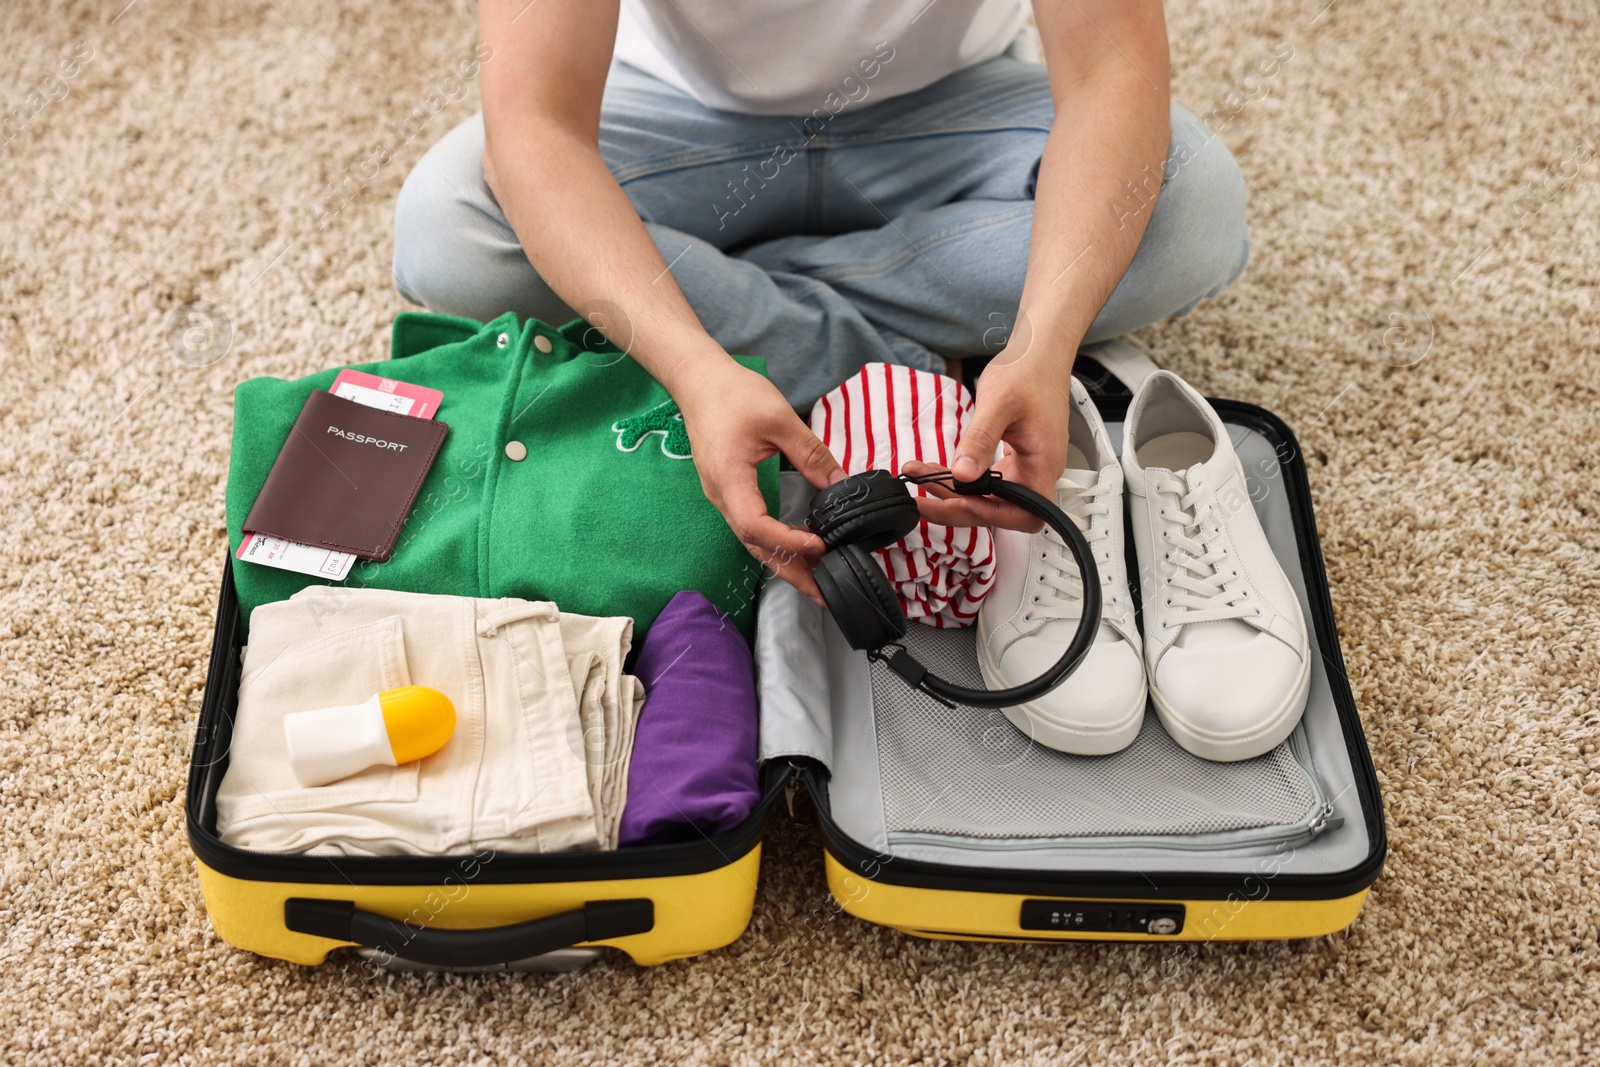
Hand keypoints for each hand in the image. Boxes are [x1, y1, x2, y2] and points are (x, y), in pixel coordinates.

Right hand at [675, 359, 844, 601]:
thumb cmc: (732, 394)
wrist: (699, 381)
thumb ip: (811, 454)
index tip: (818, 544)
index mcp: (729, 480)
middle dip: (789, 570)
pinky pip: (751, 526)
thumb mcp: (779, 419)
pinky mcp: (729, 491)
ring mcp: (723, 496)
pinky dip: (776, 543)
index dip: (787, 541)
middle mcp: (722, 496)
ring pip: (753, 540)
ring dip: (784, 561)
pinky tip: (798, 547)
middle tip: (822, 591)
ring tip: (816, 578)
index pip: (755, 526)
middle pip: (754, 546)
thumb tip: (840, 482)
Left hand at [906, 347, 1073, 531]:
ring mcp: (1025, 466)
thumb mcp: (998, 402)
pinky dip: (958, 478)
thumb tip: (963, 474)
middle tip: (922, 501)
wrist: (1037, 352)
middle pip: (1000, 510)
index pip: (1024, 513)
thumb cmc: (1028, 370)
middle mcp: (1037, 471)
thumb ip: (980, 440)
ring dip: (953, 494)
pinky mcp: (1013, 459)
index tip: (959, 502)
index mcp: (1043, 463)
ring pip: (989, 497)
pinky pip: (985, 480)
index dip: (992, 515)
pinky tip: (934, 469)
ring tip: (920, 479)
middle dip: (959, 507)